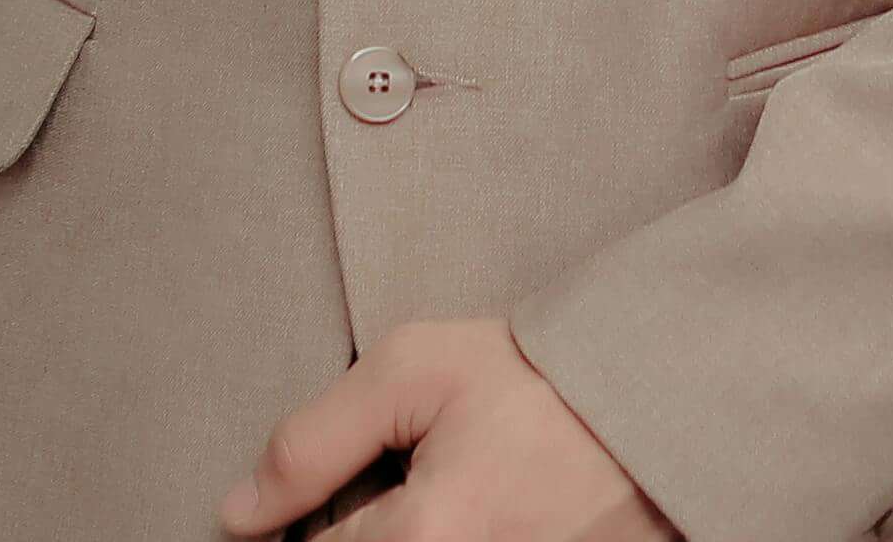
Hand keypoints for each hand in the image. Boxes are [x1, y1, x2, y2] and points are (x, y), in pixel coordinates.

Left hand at [219, 318, 669, 539]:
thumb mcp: (419, 368)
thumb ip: (314, 439)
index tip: (366, 479)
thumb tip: (235, 515)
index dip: (317, 516)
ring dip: (401, 538)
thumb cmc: (539, 382)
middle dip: (365, 531)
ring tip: (444, 506)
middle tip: (411, 491)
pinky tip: (472, 519)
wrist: (657, 406)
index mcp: (423, 539)